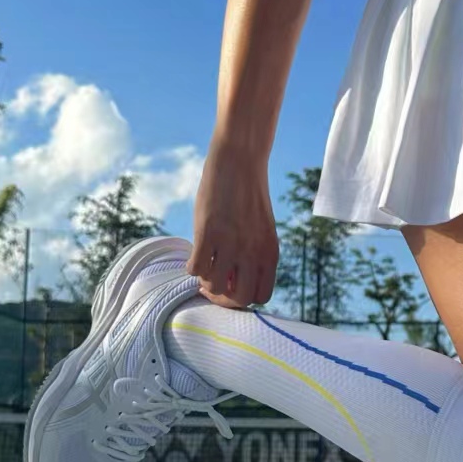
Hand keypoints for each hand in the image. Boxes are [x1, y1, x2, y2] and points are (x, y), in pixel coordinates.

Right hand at [187, 130, 278, 307]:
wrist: (239, 162)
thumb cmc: (248, 196)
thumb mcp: (261, 229)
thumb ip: (254, 255)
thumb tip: (233, 282)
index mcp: (270, 253)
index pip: (262, 296)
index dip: (244, 298)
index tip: (233, 285)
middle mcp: (253, 252)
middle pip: (240, 299)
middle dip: (224, 298)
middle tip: (214, 283)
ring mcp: (231, 243)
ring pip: (216, 287)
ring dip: (207, 281)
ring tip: (205, 265)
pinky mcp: (208, 232)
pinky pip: (196, 268)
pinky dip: (193, 267)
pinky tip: (195, 254)